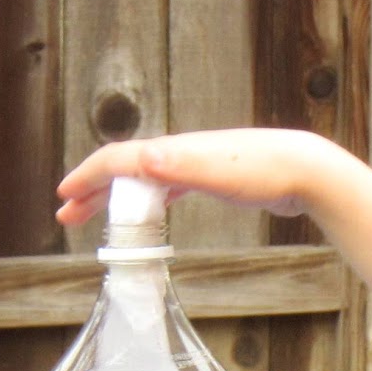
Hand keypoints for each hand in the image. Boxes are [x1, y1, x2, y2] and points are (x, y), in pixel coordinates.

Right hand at [56, 128, 341, 226]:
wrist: (307, 170)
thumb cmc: (268, 171)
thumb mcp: (220, 172)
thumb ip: (181, 165)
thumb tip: (143, 156)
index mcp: (175, 151)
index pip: (118, 159)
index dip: (88, 177)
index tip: (64, 198)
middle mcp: (181, 154)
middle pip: (124, 168)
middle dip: (92, 190)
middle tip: (68, 214)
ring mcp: (197, 165)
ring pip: (144, 179)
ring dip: (117, 198)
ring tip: (98, 218)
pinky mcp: (214, 178)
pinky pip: (168, 187)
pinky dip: (149, 200)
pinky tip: (150, 215)